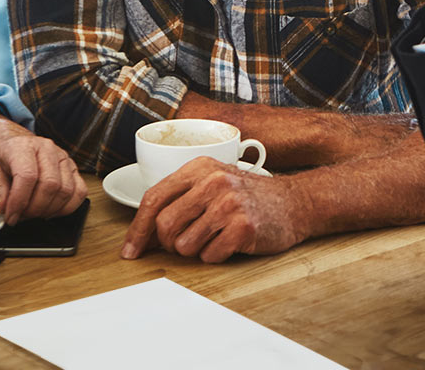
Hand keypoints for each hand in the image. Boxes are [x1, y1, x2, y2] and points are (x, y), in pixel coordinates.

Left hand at [0, 129, 87, 225]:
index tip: (11, 215)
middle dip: (35, 208)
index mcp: (23, 146)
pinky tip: (51, 210)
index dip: (19, 201)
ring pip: (66, 190)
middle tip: (21, 216)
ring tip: (33, 213)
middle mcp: (46, 149)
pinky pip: (79, 191)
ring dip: (49, 210)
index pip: (28, 176)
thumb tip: (5, 208)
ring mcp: (62, 157)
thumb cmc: (1, 152)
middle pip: (50, 185)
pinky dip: (67, 207)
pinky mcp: (72, 167)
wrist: (9, 139)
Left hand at [121, 157, 309, 262]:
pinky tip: (228, 244)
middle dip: (166, 244)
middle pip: (164, 224)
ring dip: (193, 251)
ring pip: (184, 244)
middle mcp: (212, 181)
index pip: (153, 198)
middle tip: (181, 245)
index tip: (129, 251)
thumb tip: (142, 235)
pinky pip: (210, 255)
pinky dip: (214, 256)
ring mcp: (229, 203)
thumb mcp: (212, 184)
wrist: (295, 203)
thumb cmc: (247, 197)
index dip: (137, 228)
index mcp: (198, 167)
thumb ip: (179, 200)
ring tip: (211, 239)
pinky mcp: (244, 226)